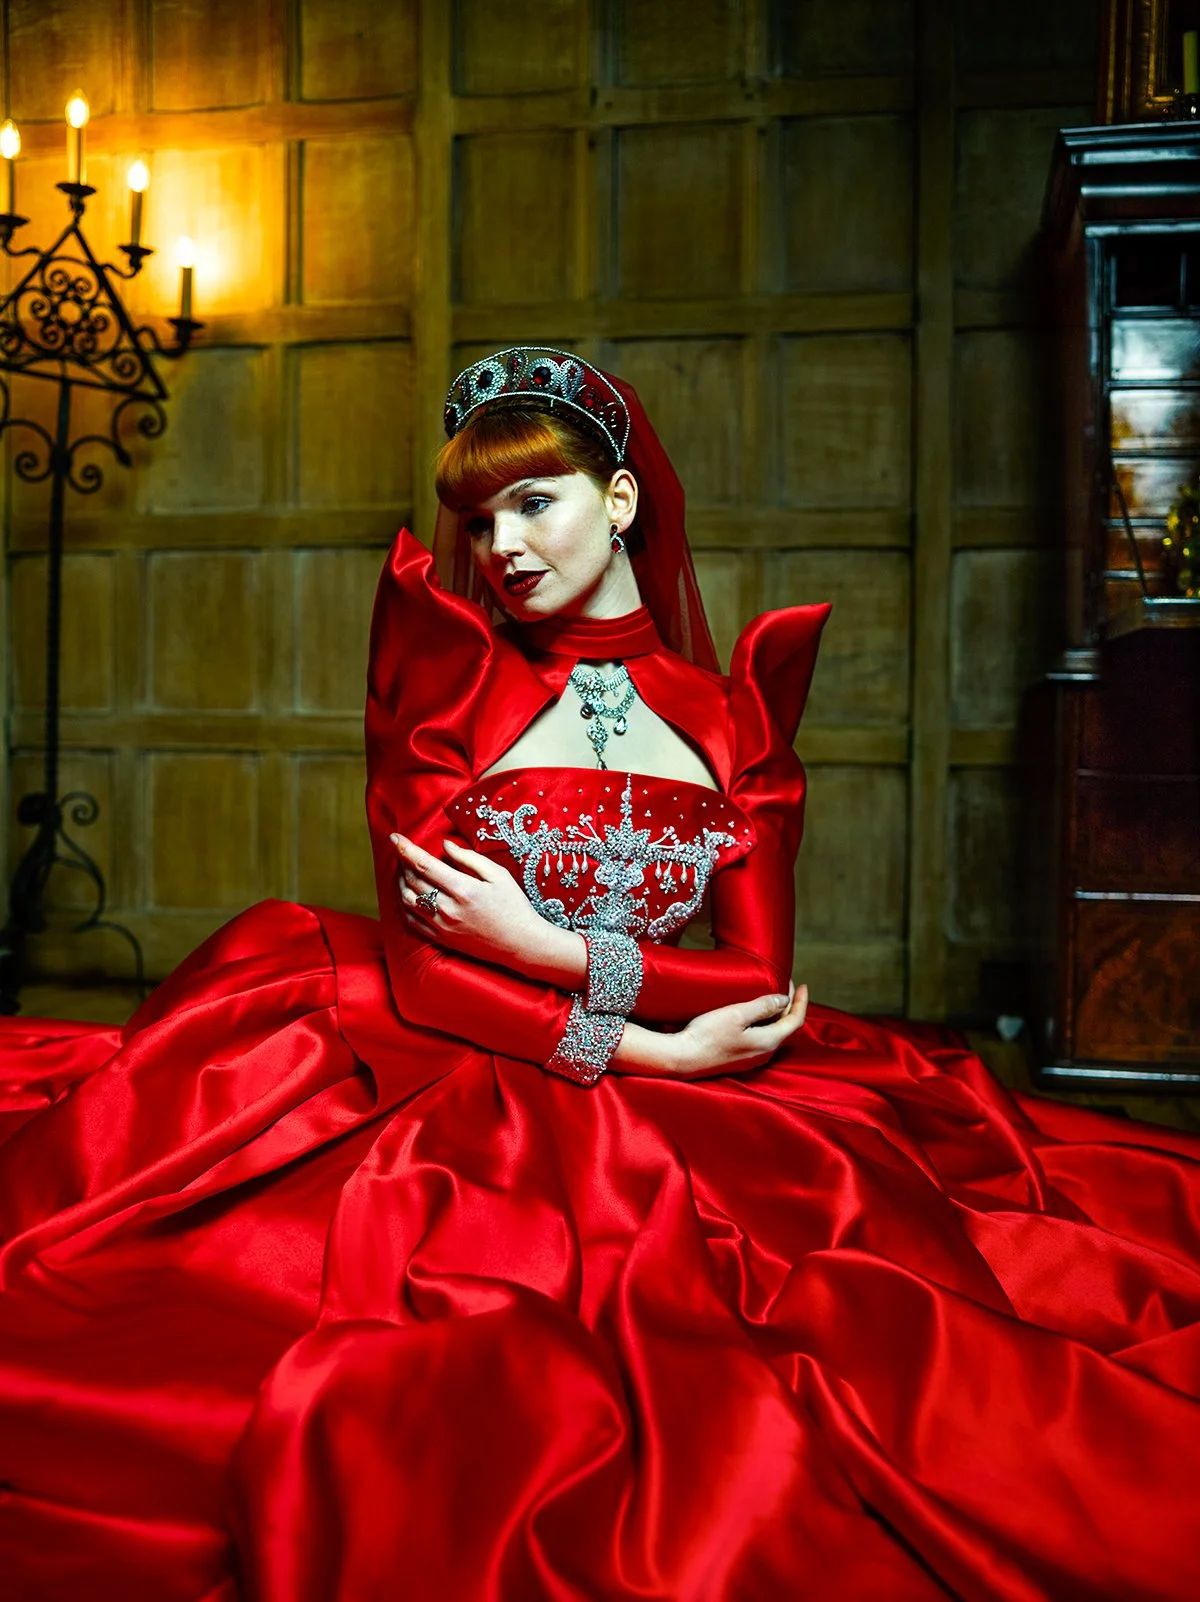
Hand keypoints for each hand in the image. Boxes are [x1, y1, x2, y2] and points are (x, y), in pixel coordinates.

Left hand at [391, 832, 574, 972]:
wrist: (520, 943)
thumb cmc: (514, 906)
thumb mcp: (498, 876)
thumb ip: (469, 858)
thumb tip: (445, 846)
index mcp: (463, 889)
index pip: (424, 865)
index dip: (406, 849)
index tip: (394, 837)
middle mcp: (448, 909)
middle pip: (412, 881)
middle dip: (403, 862)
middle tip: (402, 851)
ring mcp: (442, 926)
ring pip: (408, 900)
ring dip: (401, 882)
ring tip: (404, 870)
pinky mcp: (441, 939)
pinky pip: (412, 921)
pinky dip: (404, 905)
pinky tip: (408, 894)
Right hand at [614, 983, 807, 1079]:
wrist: (683, 1058)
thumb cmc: (707, 1035)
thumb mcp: (737, 1014)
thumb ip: (763, 1006)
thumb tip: (783, 1000)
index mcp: (768, 1042)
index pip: (795, 1021)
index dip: (801, 1002)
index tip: (802, 985)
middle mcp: (764, 1053)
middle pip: (786, 1027)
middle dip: (789, 1006)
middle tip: (784, 985)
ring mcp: (752, 1058)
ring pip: (773, 1033)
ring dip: (777, 1015)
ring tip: (772, 996)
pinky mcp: (740, 1059)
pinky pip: (761, 1038)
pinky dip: (765, 1023)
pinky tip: (755, 1015)